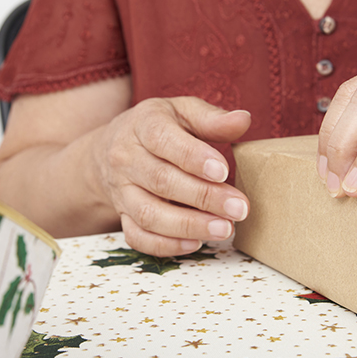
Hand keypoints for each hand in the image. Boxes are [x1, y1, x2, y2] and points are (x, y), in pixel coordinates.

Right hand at [92, 97, 250, 256]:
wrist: (113, 148)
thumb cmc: (159, 128)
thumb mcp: (183, 112)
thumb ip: (212, 118)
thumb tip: (244, 120)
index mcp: (142, 125)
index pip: (162, 140)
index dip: (193, 157)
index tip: (223, 172)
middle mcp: (126, 159)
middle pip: (161, 181)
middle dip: (203, 197)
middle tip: (238, 208)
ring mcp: (122, 191)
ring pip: (149, 214)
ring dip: (188, 226)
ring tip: (224, 229)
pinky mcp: (122, 216)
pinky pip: (138, 237)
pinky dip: (166, 245)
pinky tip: (196, 243)